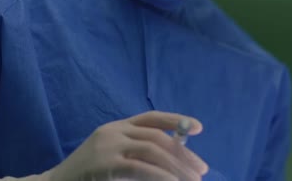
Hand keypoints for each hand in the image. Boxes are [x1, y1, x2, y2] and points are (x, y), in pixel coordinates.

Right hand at [44, 111, 208, 180]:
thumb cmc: (89, 174)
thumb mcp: (114, 156)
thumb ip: (138, 151)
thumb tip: (176, 156)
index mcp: (117, 126)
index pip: (151, 117)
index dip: (176, 120)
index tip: (199, 128)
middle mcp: (114, 131)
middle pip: (157, 136)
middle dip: (184, 153)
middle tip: (202, 170)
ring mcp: (108, 146)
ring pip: (153, 150)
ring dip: (178, 166)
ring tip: (194, 180)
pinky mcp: (105, 164)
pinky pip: (140, 168)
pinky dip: (162, 175)